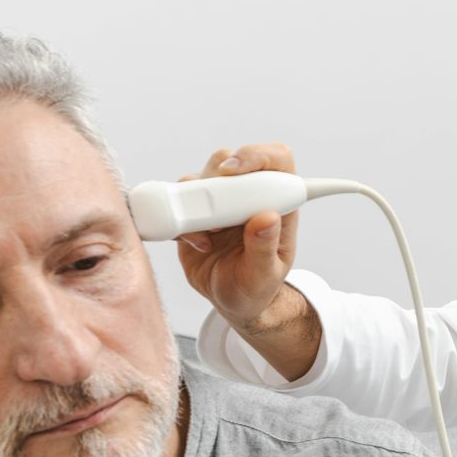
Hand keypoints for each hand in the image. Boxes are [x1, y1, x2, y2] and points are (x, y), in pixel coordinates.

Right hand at [175, 143, 303, 334]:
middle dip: (215, 181)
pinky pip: (178, 199)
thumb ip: (265, 248)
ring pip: (201, 177)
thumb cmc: (255, 288)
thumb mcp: (264, 276)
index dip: (256, 156)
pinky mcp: (195, 210)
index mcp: (277, 204)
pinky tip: (196, 244)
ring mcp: (220, 201)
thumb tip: (268, 217)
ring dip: (196, 203)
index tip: (233, 173)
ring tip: (208, 237)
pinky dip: (181, 219)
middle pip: (229, 160)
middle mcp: (248, 195)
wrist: (231, 300)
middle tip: (214, 217)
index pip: (277, 160)